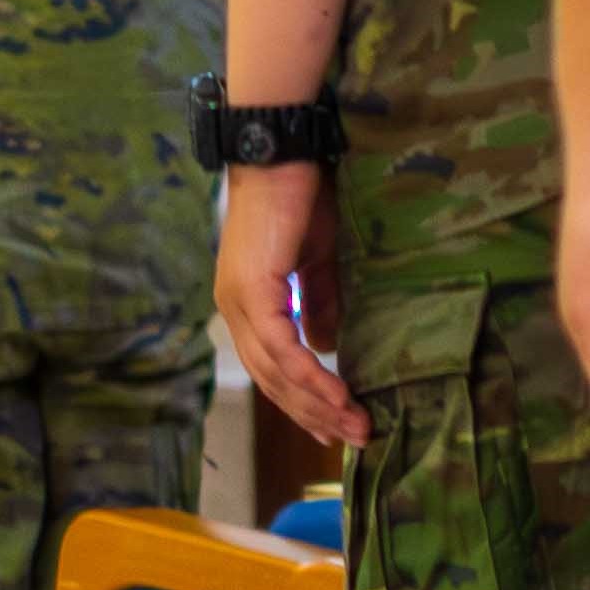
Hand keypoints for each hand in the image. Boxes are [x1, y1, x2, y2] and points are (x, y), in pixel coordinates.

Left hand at [216, 161, 364, 452]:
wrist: (284, 151)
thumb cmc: (301, 195)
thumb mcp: (317, 259)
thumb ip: (320, 302)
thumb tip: (326, 348)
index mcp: (245, 301)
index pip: (270, 367)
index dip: (303, 401)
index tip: (335, 426)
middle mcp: (233, 307)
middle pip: (272, 381)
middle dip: (315, 415)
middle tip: (355, 438)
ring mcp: (238, 301)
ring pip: (276, 373)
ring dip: (317, 404)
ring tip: (356, 425)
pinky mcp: (252, 291)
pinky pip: (282, 350)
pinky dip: (310, 377)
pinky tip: (338, 395)